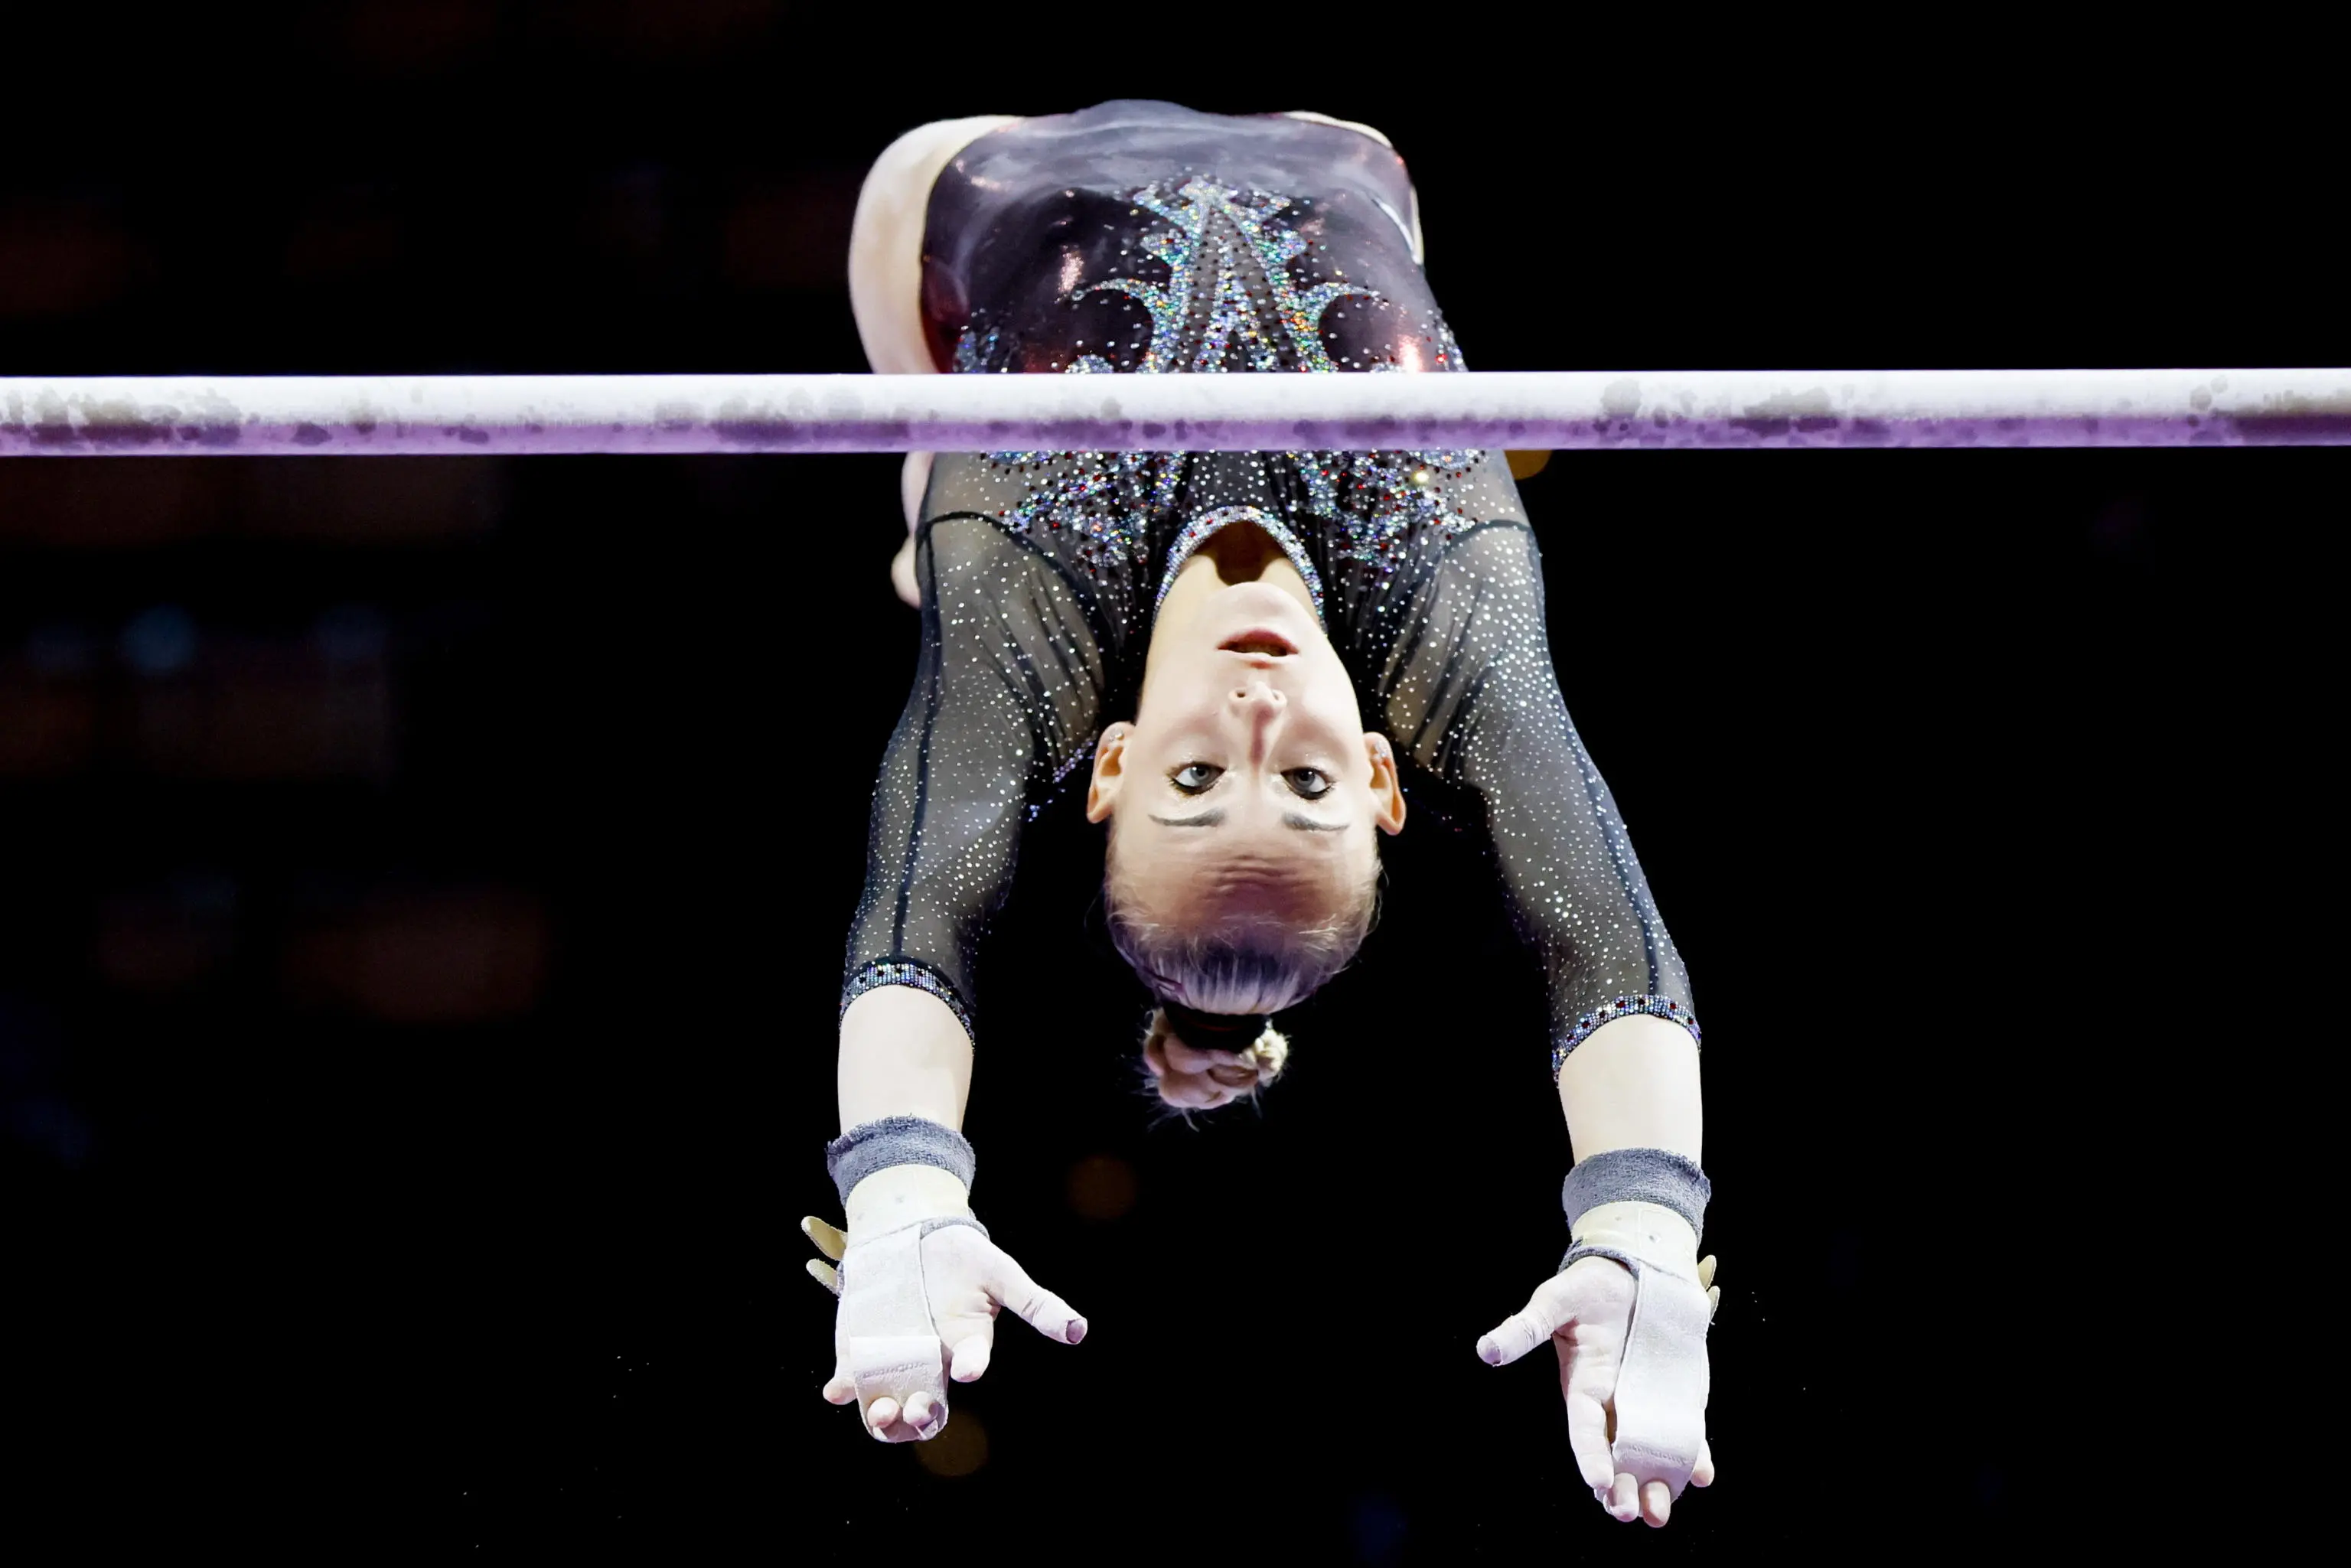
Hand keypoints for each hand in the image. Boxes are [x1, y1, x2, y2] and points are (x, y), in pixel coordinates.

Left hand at [802, 1214, 1085, 1441]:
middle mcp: (929, 1361)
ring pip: (889, 1406)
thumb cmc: (962, 1256)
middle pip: (928, 1408)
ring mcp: (893, 1359)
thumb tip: (1079, 1331)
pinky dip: (843, 1389)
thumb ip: (1035, 1303)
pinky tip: (838, 1390)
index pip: (970, 1363)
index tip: (969, 1366)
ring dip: (883, 1419)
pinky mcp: (859, 1352)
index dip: (971, 1366)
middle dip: (921, 1417)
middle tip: (917, 1408)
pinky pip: (850, 1381)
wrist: (909, 1234)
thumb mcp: (1000, 1273)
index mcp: (965, 1345)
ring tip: (881, 1412)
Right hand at [1478, 1253, 1720, 1526]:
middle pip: (1617, 1458)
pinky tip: (1702, 1475)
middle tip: (1629, 1513)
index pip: (1585, 1432)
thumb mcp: (1555, 1302)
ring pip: (1651, 1458)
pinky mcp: (1677, 1398)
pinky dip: (1695, 1458)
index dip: (1590, 1458)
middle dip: (1622, 1490)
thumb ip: (1525, 1328)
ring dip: (1656, 1487)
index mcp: (1583, 1389)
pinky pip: (1686, 1435)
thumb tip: (1485, 1350)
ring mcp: (1648, 1405)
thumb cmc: (1588, 1286)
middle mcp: (1615, 1406)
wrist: (1633, 1269)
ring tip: (1658, 1513)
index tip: (1600, 1482)